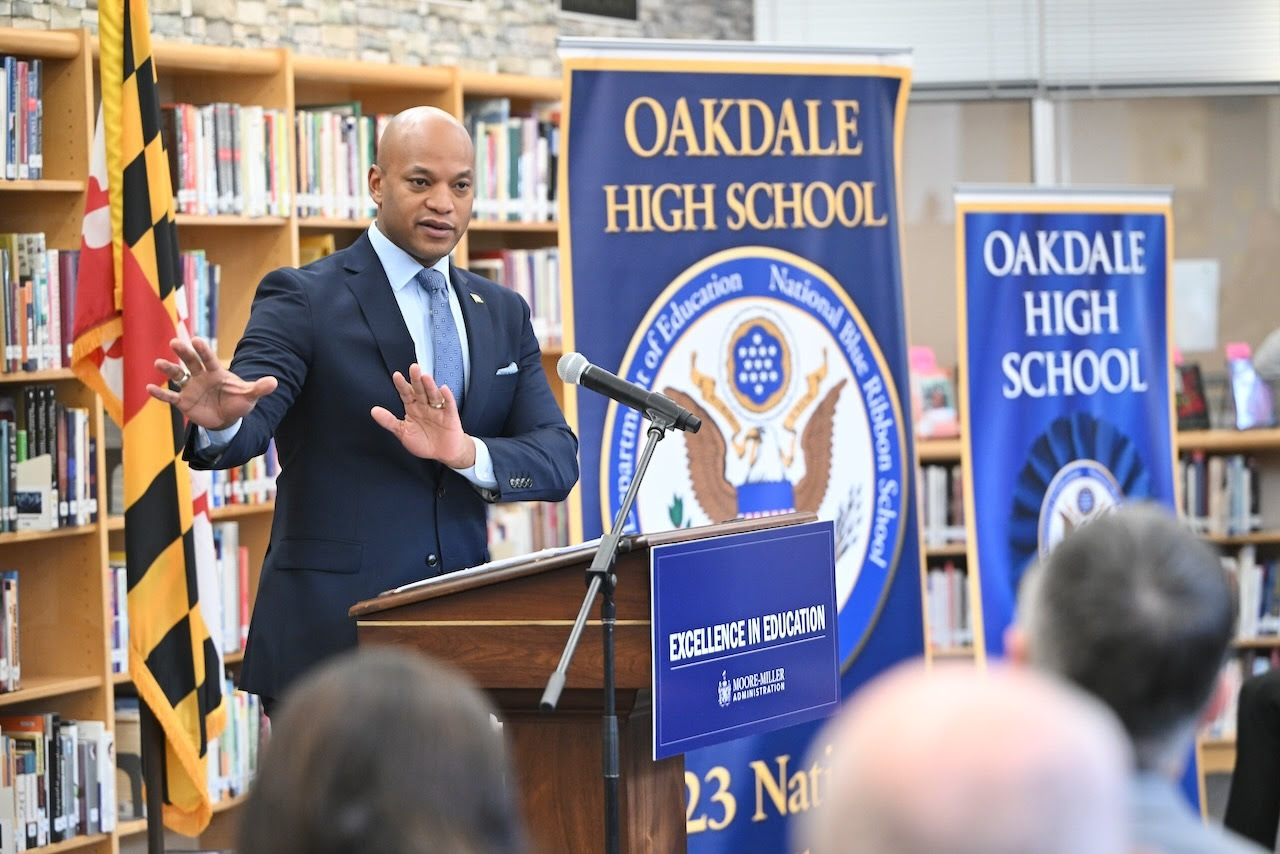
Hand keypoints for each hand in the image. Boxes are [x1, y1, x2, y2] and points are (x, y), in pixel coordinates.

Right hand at [145, 336, 278, 429]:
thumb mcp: (250, 396)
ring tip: (158, 363)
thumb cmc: (238, 403)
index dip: (203, 350)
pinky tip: (148, 388)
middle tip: (174, 342)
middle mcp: (201, 376)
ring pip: (177, 375)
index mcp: (216, 372)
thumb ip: (259, 388)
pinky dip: (160, 394)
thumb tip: (275, 382)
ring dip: (168, 369)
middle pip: (190, 362)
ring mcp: (190, 388)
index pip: (209, 359)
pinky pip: (170, 396)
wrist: (227, 419)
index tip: (195, 339)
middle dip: (183, 353)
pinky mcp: (183, 401)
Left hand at [371, 363, 474, 468]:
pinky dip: (447, 397)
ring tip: (425, 377)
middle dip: (416, 380)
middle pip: (420, 390)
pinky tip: (443, 389)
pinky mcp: (450, 416)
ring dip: (430, 386)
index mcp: (413, 408)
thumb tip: (374, 411)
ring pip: (433, 395)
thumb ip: (389, 421)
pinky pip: (449, 405)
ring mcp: (438, 410)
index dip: (402, 385)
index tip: (396, 376)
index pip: (406, 393)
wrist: (443, 453)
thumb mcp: (403, 432)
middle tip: (414, 368)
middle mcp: (425, 406)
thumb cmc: (424, 442)